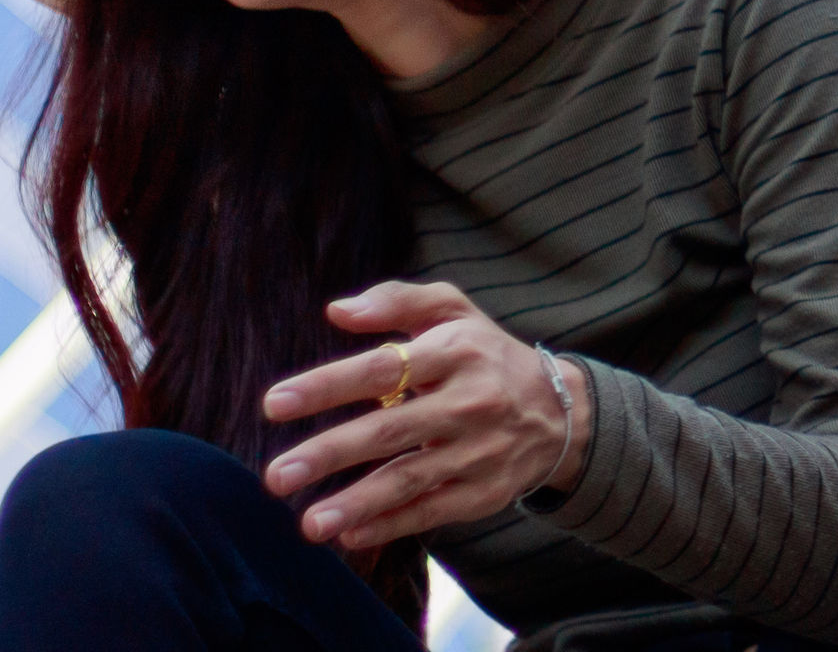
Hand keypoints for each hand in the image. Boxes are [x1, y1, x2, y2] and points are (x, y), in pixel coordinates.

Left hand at [261, 281, 582, 550]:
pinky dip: (390, 525)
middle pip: (390, 430)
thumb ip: (397, 302)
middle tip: (276, 475)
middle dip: (330, 453)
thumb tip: (337, 311)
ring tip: (311, 523)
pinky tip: (349, 535)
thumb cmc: (485, 356)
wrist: (563, 411)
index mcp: (456, 352)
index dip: (327, 386)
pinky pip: (432, 511)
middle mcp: (470, 401)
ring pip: (411, 479)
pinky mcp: (484, 491)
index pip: (382, 369)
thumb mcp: (455, 313)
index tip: (274, 404)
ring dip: (357, 502)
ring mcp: (479, 450)